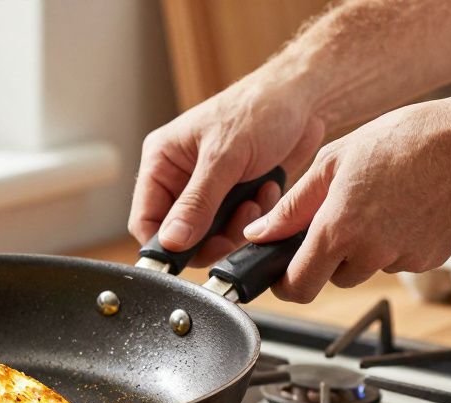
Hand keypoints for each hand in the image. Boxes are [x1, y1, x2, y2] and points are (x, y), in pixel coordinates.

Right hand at [129, 72, 324, 266]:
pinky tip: (267, 191)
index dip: (163, 243)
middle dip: (208, 238)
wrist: (305, 99)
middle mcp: (180, 178)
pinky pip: (236, 227)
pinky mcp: (235, 197)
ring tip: (255, 203)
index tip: (188, 255)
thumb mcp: (224, 157)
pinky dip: (253, 218)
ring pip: (210, 235)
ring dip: (235, 227)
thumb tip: (171, 241)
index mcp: (162, 161)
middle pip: (179, 233)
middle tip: (231, 235)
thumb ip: (197, 203)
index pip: (145, 218)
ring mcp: (208, 189)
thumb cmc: (260, 109)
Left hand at [242, 96, 450, 301]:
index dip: (285, 284)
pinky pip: (399, 260)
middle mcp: (370, 252)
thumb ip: (292, 206)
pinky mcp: (430, 260)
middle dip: (329, 257)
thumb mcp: (335, 161)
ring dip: (364, 248)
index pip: (298, 286)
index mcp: (338, 229)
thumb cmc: (406, 140)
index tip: (283, 275)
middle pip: (333, 277)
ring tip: (381, 201)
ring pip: (367, 267)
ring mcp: (403, 259)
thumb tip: (258, 233)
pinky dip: (396, 242)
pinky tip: (408, 207)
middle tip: (342, 216)